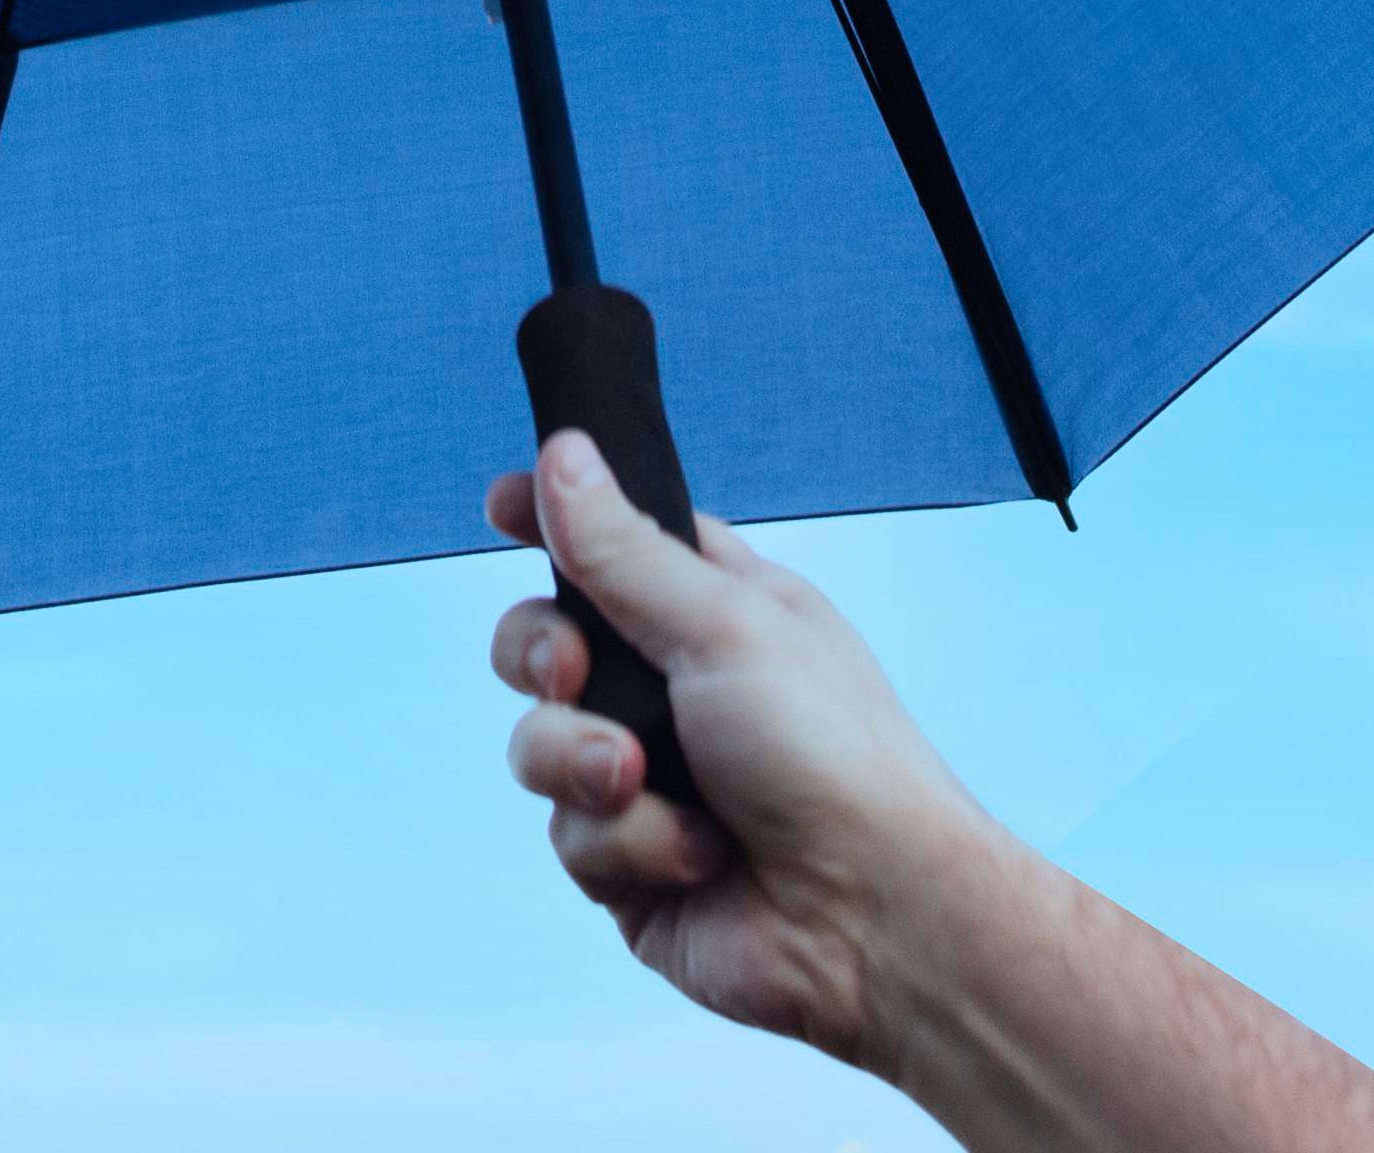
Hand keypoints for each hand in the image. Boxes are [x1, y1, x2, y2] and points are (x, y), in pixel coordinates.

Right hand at [487, 426, 1022, 1066]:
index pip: (616, 542)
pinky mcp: (631, 866)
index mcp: (714, 609)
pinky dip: (627, 843)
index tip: (504, 508)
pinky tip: (694, 856)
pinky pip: (572, 836)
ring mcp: (649, 780)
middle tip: (569, 668)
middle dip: (540, 652)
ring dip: (585, 761)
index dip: (557, 521)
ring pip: (543, 743)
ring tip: (641, 779)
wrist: (869, 918)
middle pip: (547, 641)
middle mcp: (675, 689)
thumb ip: (625, 551)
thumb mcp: (725, 624)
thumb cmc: (832, 752)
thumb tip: (564, 455)